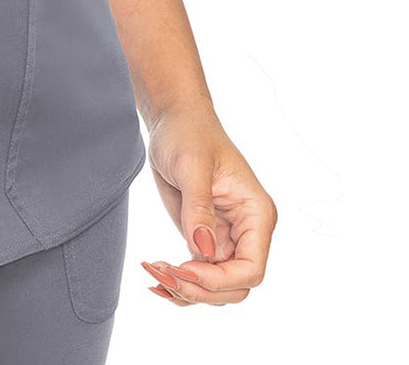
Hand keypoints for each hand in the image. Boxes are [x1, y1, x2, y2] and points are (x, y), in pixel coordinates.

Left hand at [139, 101, 276, 308]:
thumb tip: (202, 251)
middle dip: (200, 289)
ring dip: (186, 290)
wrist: (174, 119)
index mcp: (256, 214)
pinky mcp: (204, 239)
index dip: (220, 280)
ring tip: (153, 271)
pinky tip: (156, 279)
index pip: (251, 269)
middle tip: (163, 273)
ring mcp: (226, 238)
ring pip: (216, 288)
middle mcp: (247, 232)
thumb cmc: (189, 132)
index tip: (183, 268)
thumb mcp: (192, 166)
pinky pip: (199, 276)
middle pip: (235, 286)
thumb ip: (199, 209)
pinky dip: (179, 284)